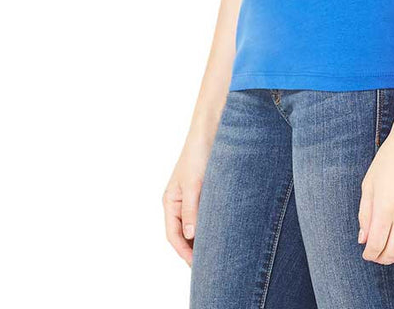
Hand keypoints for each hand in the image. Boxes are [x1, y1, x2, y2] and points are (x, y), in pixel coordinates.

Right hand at [162, 135, 211, 266]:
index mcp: (171, 201)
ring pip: (196, 225)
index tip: (197, 265)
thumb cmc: (198, 152)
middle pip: (184, 234)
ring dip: (203, 237)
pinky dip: (212, 224)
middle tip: (210, 264)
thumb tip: (190, 236)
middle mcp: (180, 202)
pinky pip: (206, 214)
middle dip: (194, 249)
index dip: (184, 252)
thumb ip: (191, 210)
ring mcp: (193, 197)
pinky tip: (223, 230)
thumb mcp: (194, 183)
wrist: (211, 127)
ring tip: (217, 251)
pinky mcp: (206, 191)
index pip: (173, 236)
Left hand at [357, 127, 393, 263]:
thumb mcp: (369, 184)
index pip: (377, 245)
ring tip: (389, 248)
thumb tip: (364, 239)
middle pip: (393, 252)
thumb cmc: (388, 160)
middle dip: (382, 257)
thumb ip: (365, 214)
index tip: (366, 253)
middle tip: (376, 254)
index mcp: (386, 208)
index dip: (370, 254)